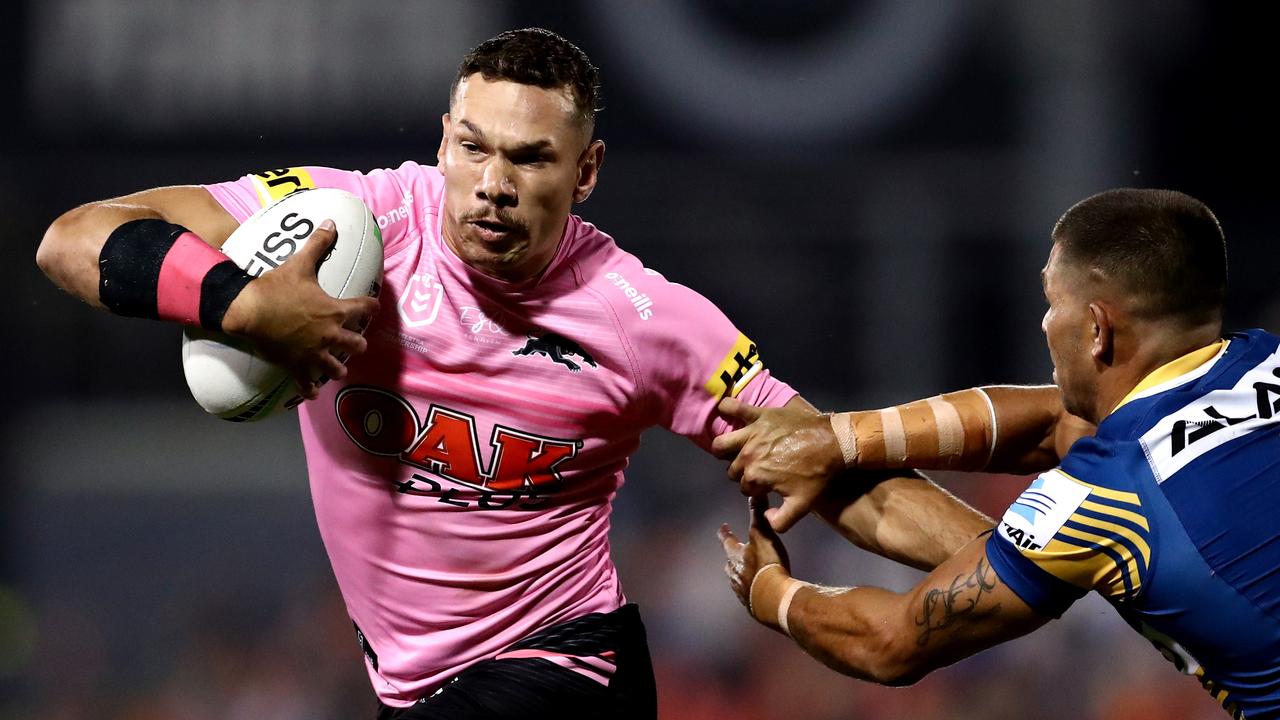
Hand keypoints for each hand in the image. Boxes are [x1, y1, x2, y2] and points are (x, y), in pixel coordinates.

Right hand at [222, 219, 379, 399]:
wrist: (249, 309)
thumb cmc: (276, 287)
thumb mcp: (300, 263)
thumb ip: (319, 244)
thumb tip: (331, 223)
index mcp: (336, 310)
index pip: (365, 308)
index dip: (371, 305)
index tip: (373, 305)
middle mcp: (330, 334)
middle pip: (357, 344)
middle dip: (357, 341)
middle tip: (354, 340)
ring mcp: (314, 353)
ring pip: (337, 368)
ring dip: (338, 367)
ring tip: (338, 367)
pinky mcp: (297, 365)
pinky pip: (308, 384)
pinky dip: (311, 388)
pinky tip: (314, 392)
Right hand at [712, 397, 844, 531]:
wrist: (835, 443)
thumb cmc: (818, 474)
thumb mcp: (802, 505)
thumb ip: (780, 521)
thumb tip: (764, 517)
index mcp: (755, 476)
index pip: (743, 487)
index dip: (754, 489)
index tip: (766, 486)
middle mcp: (748, 454)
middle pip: (732, 468)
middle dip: (742, 472)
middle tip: (759, 469)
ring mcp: (752, 433)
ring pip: (721, 444)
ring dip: (725, 449)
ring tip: (736, 450)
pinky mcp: (760, 415)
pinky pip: (734, 407)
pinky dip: (727, 409)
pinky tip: (724, 410)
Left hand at [719, 496, 791, 627]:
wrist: (773, 599)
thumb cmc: (767, 565)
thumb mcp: (763, 535)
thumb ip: (758, 515)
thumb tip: (753, 493)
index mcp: (736, 556)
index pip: (727, 541)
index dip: (725, 533)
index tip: (723, 527)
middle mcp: (735, 573)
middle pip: (728, 563)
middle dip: (730, 558)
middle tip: (731, 554)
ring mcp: (742, 591)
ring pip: (735, 580)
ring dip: (738, 575)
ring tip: (743, 574)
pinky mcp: (751, 605)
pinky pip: (747, 595)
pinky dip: (749, 591)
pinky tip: (755, 592)